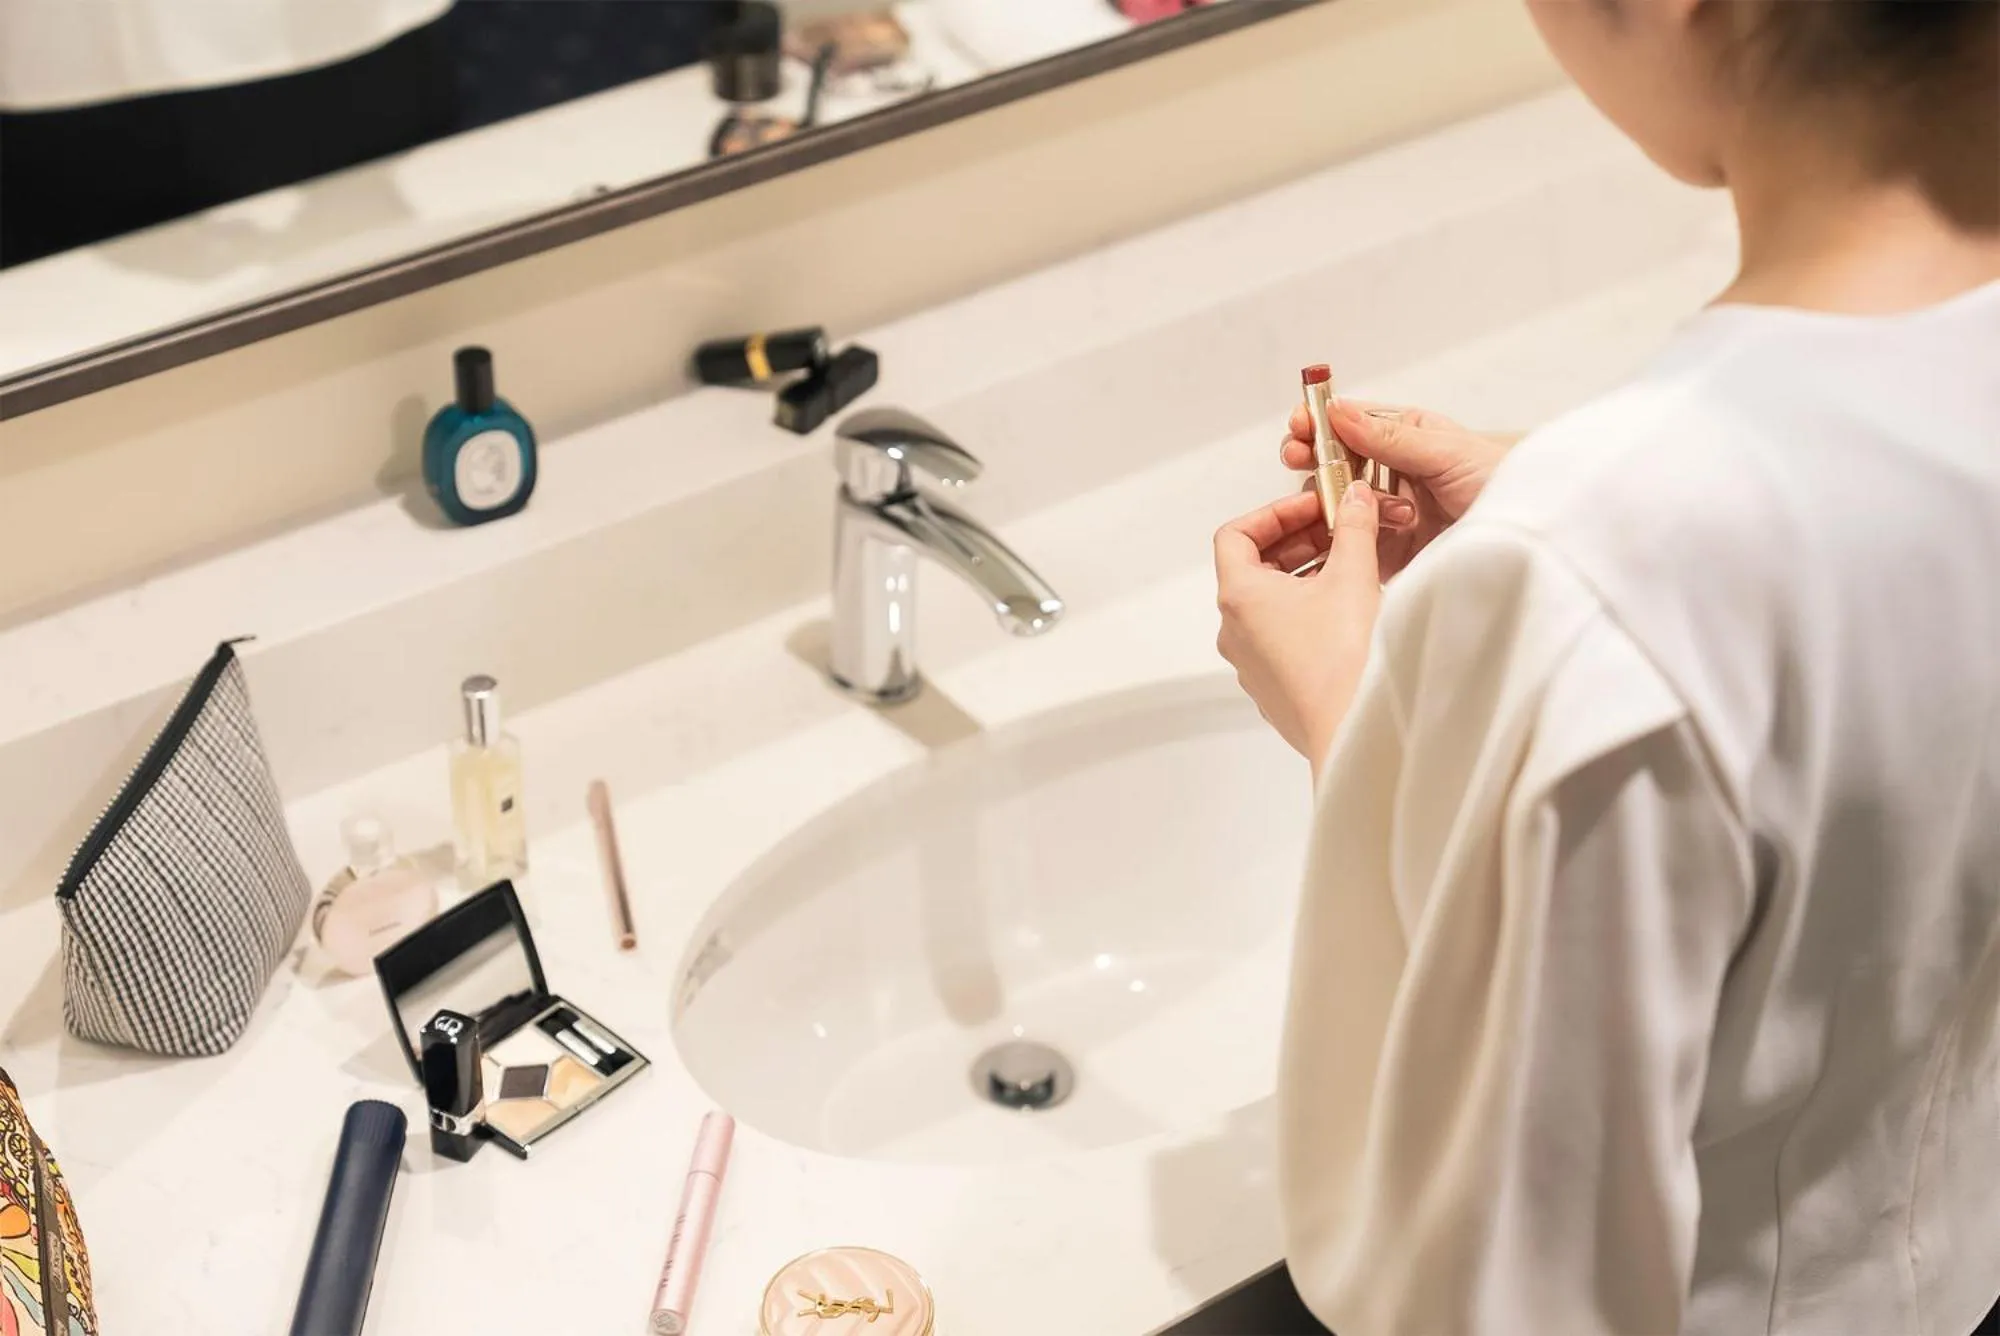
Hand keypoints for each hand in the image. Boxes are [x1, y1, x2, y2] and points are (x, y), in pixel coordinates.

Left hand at [1214, 480, 1382, 775]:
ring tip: (1349, 567)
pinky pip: (1280, 638)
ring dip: (1304, 578)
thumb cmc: (1345, 658)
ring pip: (1269, 605)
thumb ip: (1353, 527)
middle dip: (1297, 543)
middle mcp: (1234, 631)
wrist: (1354, 730)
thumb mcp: (1353, 575)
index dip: (1273, 513)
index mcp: (1240, 597)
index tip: (1312, 507)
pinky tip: (1346, 613)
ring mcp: (1250, 663)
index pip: (1235, 535)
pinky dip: (1305, 614)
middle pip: (1253, 568)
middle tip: (1339, 530)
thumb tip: (1354, 498)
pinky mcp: (1272, 688)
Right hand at [1282, 399, 1510, 579]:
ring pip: (1339, 502)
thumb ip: (1390, 437)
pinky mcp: (1386, 552)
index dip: (1323, 421)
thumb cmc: (1503, 487)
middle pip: (1337, 462)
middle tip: (1297, 456)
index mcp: (1408, 437)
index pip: (1354, 423)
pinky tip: (1345, 538)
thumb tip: (1337, 411)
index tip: (1300, 423)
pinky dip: (1342, 540)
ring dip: (1340, 500)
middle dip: (1314, 458)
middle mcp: (1393, 472)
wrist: (1529, 544)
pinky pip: (1351, 544)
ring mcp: (1387, 513)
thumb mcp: (1447, 453)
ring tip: (1361, 507)